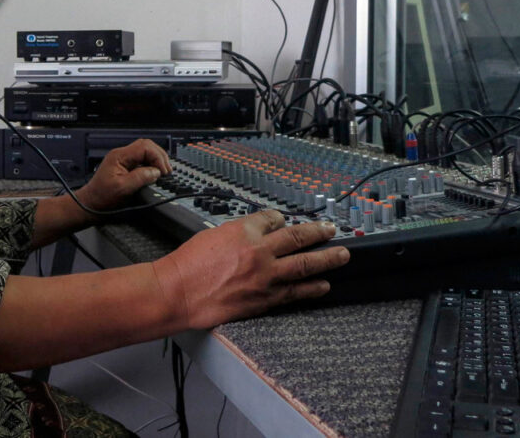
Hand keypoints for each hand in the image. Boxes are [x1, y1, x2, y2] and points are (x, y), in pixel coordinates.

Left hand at [75, 138, 171, 211]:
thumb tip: (155, 172)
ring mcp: (123, 160)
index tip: (162, 171)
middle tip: (166, 171)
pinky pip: (142, 159)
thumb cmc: (102, 197)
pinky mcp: (126, 166)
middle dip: (159, 156)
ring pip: (145, 151)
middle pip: (146, 145)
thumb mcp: (123, 189)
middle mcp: (121, 154)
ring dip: (157, 159)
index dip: (157, 157)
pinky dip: (152, 164)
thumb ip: (140, 178)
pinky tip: (155, 173)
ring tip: (163, 171)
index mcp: (119, 156)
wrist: (91, 204)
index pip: (144, 147)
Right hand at [151, 210, 350, 329]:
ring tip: (341, 256)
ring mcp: (265, 278)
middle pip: (299, 238)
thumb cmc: (188, 264)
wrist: (178, 293)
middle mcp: (259, 252)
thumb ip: (239, 233)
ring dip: (327, 260)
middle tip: (331, 230)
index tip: (286, 222)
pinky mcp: (264, 300)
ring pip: (305, 265)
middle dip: (319, 233)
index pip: (273, 219)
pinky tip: (322, 285)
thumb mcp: (213, 234)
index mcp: (244, 231)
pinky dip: (311, 288)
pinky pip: (295, 292)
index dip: (281, 219)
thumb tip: (257, 233)